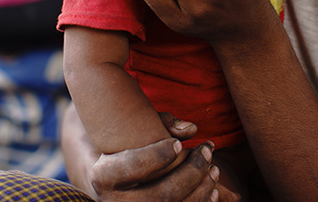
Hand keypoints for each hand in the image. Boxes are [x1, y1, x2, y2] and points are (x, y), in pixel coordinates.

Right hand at [62, 104, 220, 201]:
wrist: (110, 177)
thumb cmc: (125, 143)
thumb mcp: (133, 128)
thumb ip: (161, 122)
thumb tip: (191, 129)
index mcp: (103, 176)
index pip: (131, 167)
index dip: (157, 156)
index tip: (178, 144)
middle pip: (162, 195)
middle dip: (192, 172)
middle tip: (207, 151)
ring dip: (201, 190)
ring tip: (214, 168)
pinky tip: (213, 190)